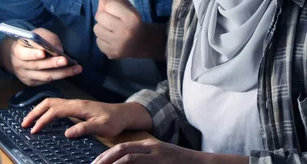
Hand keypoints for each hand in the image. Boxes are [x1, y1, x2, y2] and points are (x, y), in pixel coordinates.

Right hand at [0, 28, 81, 85]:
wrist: (18, 55)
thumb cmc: (32, 42)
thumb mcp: (38, 34)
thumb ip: (46, 39)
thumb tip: (58, 50)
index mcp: (17, 50)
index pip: (24, 54)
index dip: (33, 54)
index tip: (44, 53)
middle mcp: (19, 65)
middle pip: (37, 66)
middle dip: (52, 63)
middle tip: (66, 60)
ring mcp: (25, 75)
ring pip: (45, 76)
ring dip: (62, 73)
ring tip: (77, 69)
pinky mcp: (32, 82)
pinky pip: (47, 81)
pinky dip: (59, 76)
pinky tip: (70, 72)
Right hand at [21, 99, 149, 138]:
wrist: (123, 114)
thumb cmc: (114, 120)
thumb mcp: (101, 127)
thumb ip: (84, 129)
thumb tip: (66, 133)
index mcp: (79, 106)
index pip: (55, 111)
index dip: (43, 120)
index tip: (34, 131)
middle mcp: (75, 102)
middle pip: (49, 103)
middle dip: (35, 112)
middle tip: (24, 124)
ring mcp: (75, 103)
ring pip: (52, 102)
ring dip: (39, 110)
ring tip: (29, 121)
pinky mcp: (77, 107)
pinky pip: (57, 105)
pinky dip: (46, 110)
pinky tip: (44, 118)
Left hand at [92, 139, 218, 163]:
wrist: (202, 163)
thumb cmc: (180, 163)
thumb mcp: (161, 158)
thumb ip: (145, 160)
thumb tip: (126, 163)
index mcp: (149, 144)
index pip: (122, 147)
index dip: (106, 155)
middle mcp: (151, 147)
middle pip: (121, 149)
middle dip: (104, 159)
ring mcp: (157, 155)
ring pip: (128, 157)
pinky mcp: (162, 162)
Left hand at [94, 0, 163, 58]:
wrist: (143, 43)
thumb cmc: (133, 22)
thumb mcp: (128, 7)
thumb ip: (114, 1)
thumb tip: (100, 5)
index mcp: (132, 18)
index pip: (109, 5)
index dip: (111, 6)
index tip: (117, 11)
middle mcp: (125, 31)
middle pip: (100, 17)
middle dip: (104, 17)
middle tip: (113, 21)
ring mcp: (118, 44)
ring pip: (96, 29)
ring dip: (102, 28)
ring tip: (111, 30)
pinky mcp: (112, 53)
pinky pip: (98, 41)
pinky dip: (103, 39)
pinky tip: (112, 39)